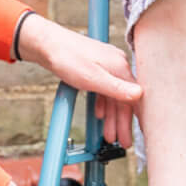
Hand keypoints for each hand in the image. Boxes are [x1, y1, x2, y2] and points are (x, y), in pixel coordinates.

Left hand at [15, 14, 139, 145]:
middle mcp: (116, 65)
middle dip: (122, 122)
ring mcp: (106, 66)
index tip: (136, 135)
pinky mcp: (96, 67)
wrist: (46, 44)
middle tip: (122, 142)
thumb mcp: (92, 78)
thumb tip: (139, 95)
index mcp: (119, 67)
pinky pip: (104, 90)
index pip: (134, 98)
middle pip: (124, 99)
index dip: (135, 119)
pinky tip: (99, 115)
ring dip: (111, 116)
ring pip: (113, 96)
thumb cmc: (67, 58)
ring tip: (108, 134)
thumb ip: (116, 89)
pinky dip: (103, 104)